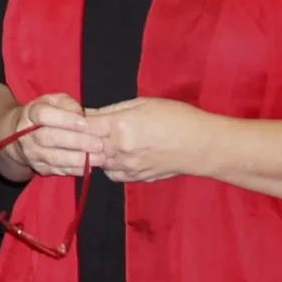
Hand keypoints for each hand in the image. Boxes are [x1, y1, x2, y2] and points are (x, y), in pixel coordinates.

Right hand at [0, 93, 103, 180]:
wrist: (19, 136)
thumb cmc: (44, 115)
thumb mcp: (53, 102)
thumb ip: (67, 104)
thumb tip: (81, 116)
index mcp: (30, 113)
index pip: (43, 115)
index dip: (65, 119)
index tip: (85, 124)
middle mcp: (26, 134)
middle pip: (48, 138)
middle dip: (75, 141)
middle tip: (98, 144)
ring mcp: (31, 152)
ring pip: (54, 157)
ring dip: (78, 159)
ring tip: (99, 158)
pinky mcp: (39, 167)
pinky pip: (57, 170)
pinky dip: (75, 170)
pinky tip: (89, 167)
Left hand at [81, 97, 214, 184]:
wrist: (203, 145)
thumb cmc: (177, 118)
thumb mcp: (142, 104)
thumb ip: (111, 110)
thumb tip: (87, 113)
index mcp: (121, 126)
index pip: (84, 125)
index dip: (78, 121)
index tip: (78, 118)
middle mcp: (120, 148)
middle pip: (87, 145)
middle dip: (83, 138)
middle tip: (88, 131)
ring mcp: (128, 166)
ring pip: (97, 162)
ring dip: (96, 153)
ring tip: (104, 143)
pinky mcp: (136, 178)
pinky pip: (112, 174)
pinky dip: (109, 166)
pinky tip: (117, 156)